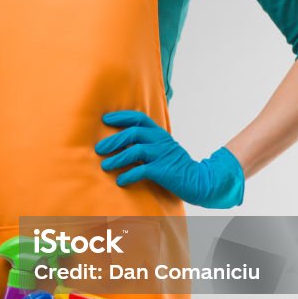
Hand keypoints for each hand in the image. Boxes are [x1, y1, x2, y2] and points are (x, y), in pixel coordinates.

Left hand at [94, 110, 244, 208]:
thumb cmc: (175, 165)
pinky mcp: (163, 170)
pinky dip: (128, 175)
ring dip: (117, 158)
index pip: (139, 118)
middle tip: (99, 148)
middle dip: (113, 140)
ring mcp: (162, 155)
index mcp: (159, 133)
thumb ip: (147, 142)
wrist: (198, 180)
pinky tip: (120, 181)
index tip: (105, 119)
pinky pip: (142, 170)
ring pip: (135, 150)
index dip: (121, 116)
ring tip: (105, 165)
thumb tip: (122, 140)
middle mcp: (160, 141)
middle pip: (133, 133)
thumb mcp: (162, 148)